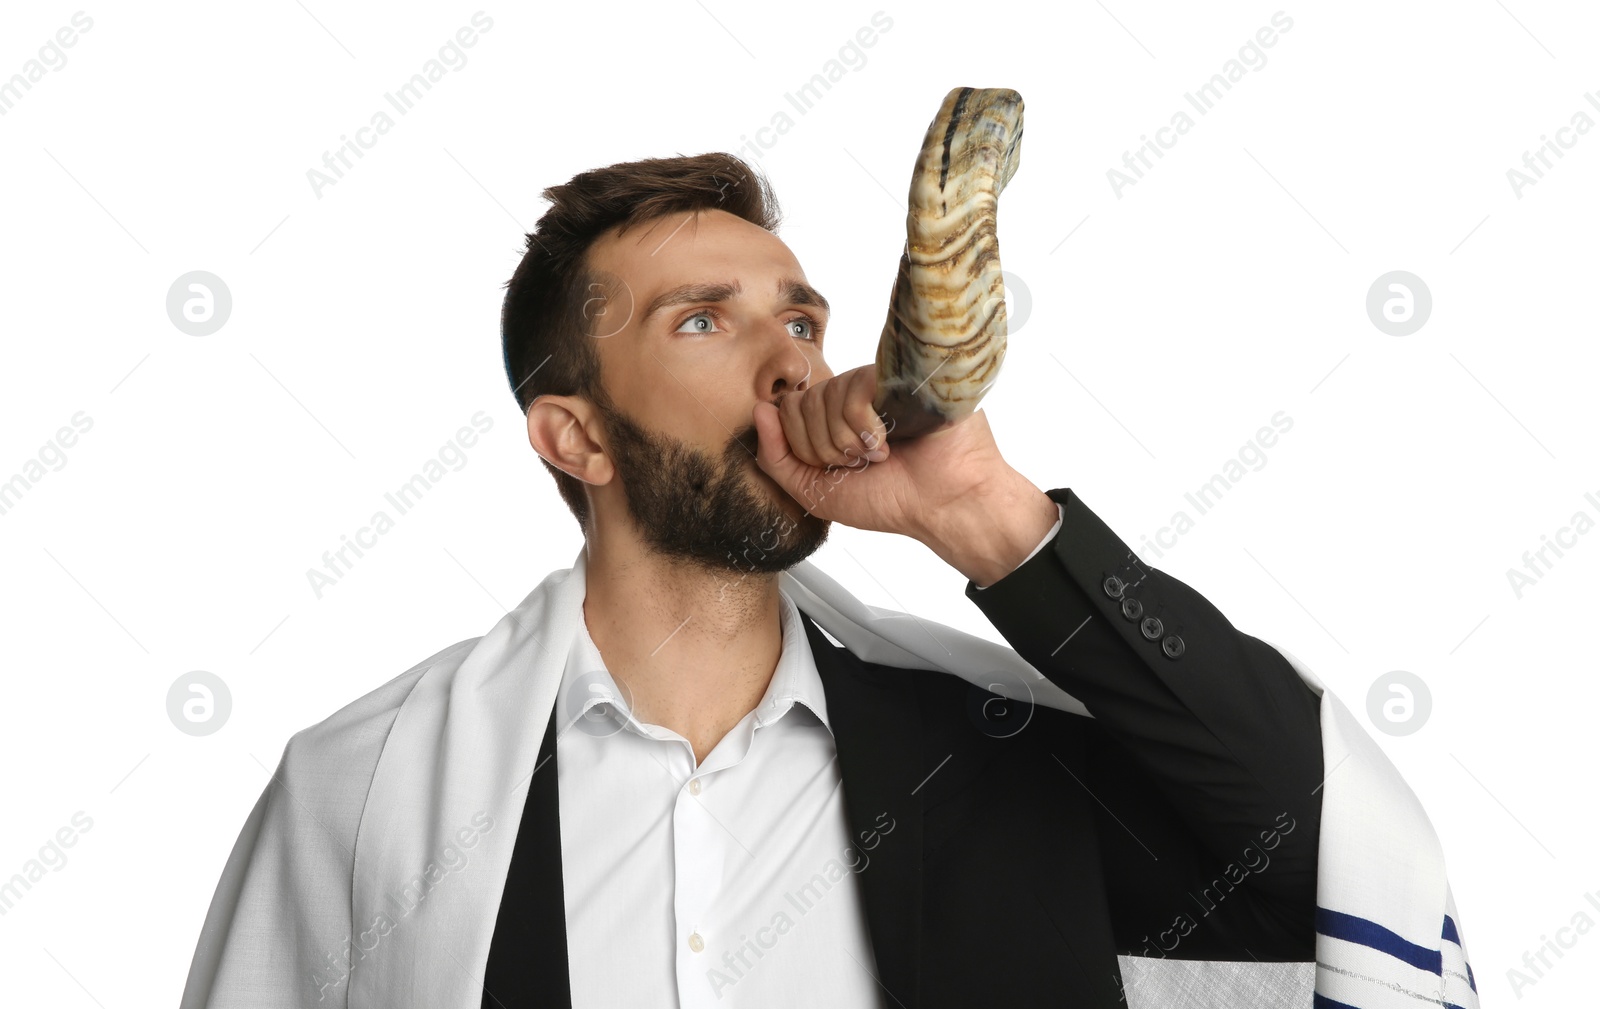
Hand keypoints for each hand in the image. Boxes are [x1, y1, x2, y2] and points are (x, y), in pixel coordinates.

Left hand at [751, 364, 1057, 583]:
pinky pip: (851, 392)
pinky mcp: (897, 375)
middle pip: (801, 404)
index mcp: (832, 419)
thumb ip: (777, 459)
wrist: (944, 504)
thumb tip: (759, 411)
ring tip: (879, 454)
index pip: (787, 412)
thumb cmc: (891, 500)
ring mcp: (875, 383)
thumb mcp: (816, 492)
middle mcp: (852, 397)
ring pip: (823, 398)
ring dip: (847, 442)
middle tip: (860, 463)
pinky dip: (864, 429)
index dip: (805, 447)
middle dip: (825, 448)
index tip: (838, 469)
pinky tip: (889, 440)